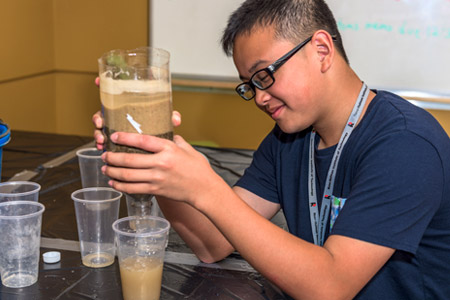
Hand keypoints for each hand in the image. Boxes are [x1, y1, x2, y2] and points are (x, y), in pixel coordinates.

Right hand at [92, 77, 181, 149]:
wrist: (158, 145)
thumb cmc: (158, 126)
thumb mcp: (164, 120)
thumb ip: (170, 117)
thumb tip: (176, 119)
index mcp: (127, 105)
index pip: (113, 92)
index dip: (102, 84)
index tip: (97, 81)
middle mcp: (117, 114)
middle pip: (102, 112)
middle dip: (97, 117)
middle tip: (100, 122)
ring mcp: (114, 126)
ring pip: (100, 127)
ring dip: (97, 132)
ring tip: (101, 140)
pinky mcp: (113, 139)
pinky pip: (103, 140)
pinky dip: (100, 143)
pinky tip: (101, 147)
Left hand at [101, 132, 219, 203]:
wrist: (204, 189)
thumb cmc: (198, 168)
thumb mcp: (187, 148)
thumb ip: (175, 140)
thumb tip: (166, 132)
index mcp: (168, 149)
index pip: (142, 140)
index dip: (125, 137)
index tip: (114, 136)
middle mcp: (161, 163)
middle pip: (130, 159)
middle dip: (113, 157)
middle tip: (105, 155)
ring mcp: (158, 178)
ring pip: (128, 175)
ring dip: (113, 172)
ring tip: (105, 168)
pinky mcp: (156, 190)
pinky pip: (134, 189)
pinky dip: (121, 186)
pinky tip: (114, 183)